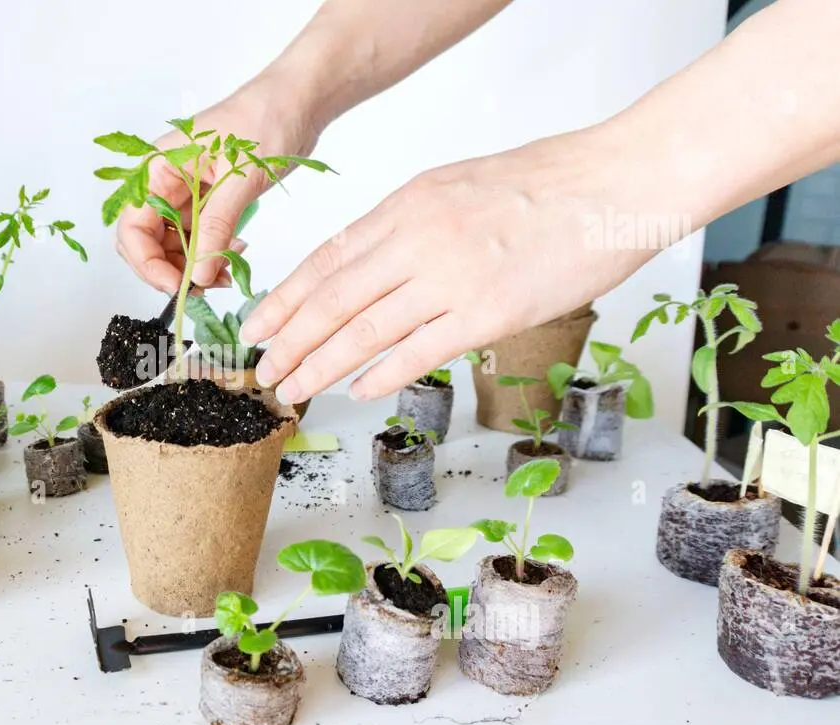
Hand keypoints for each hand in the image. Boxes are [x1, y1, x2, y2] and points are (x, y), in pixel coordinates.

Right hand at [115, 78, 321, 293]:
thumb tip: (199, 275)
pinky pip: (197, 239)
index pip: (132, 226)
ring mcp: (184, 194)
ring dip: (194, 267)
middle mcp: (165, 182)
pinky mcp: (206, 202)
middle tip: (203, 289)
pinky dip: (211, 255)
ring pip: (173, 246)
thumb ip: (216, 227)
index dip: (148, 263)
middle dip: (170, 270)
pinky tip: (234, 256)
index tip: (178, 286)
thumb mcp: (240, 177)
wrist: (297, 101)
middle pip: (147, 241)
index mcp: (158, 167)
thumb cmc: (266, 119)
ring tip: (227, 274)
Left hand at [238, 125, 662, 402]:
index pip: (326, 259)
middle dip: (288, 340)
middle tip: (262, 369)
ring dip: (320, 366)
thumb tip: (369, 261)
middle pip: (332, 300)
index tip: (257, 324)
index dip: (284, 298)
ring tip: (291, 389)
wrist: (616, 184)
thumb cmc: (547, 183)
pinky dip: (380, 375)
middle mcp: (417, 240)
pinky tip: (356, 392)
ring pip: (363, 332)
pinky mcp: (487, 314)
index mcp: (407, 205)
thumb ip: (410, 223)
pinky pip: (418, 352)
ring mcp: (450, 278)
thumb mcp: (457, 184)